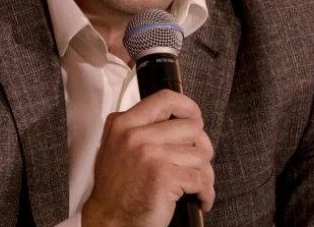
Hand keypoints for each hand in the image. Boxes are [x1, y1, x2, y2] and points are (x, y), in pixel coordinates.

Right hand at [82, 89, 214, 226]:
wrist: (108, 222)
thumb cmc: (116, 190)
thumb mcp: (116, 147)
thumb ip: (139, 128)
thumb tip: (178, 119)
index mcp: (124, 124)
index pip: (166, 98)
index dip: (188, 107)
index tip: (195, 119)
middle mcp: (136, 135)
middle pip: (192, 127)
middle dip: (201, 147)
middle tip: (196, 163)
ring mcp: (150, 154)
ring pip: (200, 153)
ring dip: (205, 172)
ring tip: (196, 184)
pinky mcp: (164, 176)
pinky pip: (201, 178)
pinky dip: (205, 192)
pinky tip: (199, 199)